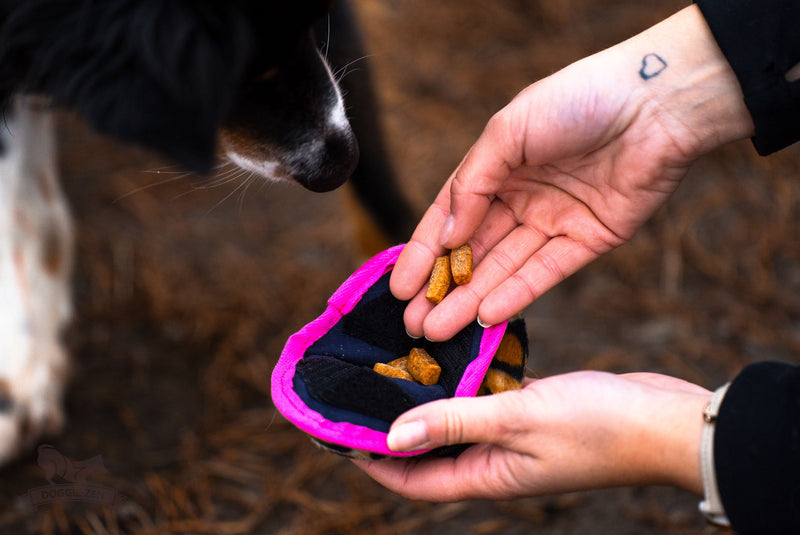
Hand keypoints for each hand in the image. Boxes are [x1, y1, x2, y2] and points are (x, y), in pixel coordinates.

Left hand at [352, 371, 710, 500]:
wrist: (665, 420)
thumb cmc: (599, 427)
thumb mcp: (518, 420)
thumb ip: (454, 423)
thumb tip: (391, 439)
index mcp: (487, 476)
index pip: (413, 479)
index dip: (371, 462)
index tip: (336, 437)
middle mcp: (495, 460)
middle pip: (428, 450)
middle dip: (392, 429)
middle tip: (360, 396)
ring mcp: (514, 435)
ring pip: (456, 420)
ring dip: (427, 400)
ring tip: (395, 370)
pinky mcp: (531, 410)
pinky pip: (487, 396)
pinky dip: (466, 380)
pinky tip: (450, 352)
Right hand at [391, 5, 753, 340]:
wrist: (657, 102)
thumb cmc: (580, 99)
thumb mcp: (508, 131)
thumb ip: (472, 183)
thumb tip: (443, 236)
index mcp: (497, 168)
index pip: (448, 217)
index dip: (421, 253)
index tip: (397, 287)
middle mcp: (521, 198)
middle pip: (473, 252)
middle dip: (442, 288)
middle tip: (414, 324)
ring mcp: (553, 222)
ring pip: (503, 269)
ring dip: (471, 300)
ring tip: (439, 329)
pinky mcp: (587, 241)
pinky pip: (544, 273)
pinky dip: (515, 295)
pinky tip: (486, 315)